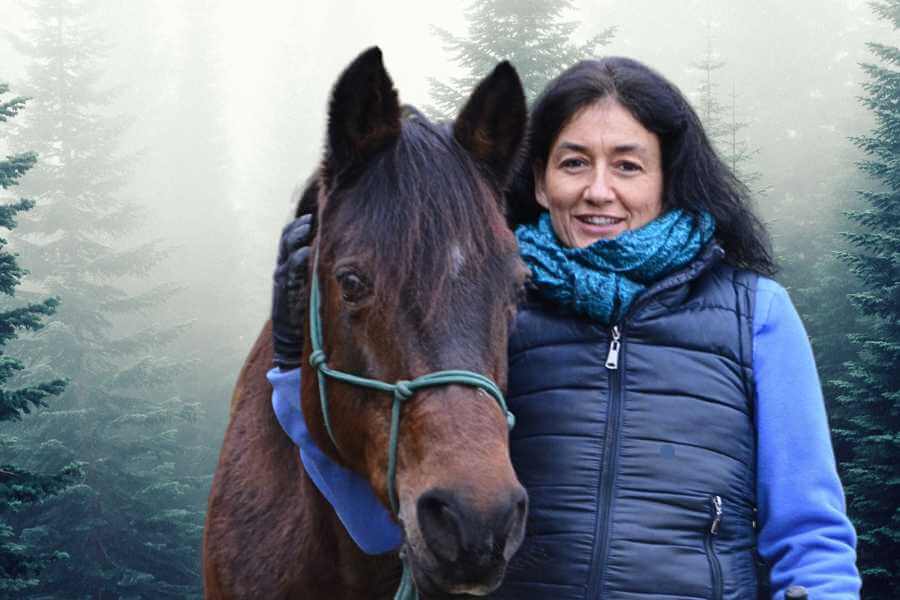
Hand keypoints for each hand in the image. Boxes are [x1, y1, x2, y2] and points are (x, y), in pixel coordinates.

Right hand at [272, 214, 312, 369]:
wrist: (291, 340)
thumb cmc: (304, 312)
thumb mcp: (308, 287)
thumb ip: (315, 271)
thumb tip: (332, 255)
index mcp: (287, 266)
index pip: (289, 239)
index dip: (298, 225)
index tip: (313, 213)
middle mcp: (282, 269)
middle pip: (286, 240)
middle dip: (298, 226)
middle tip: (311, 215)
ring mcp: (282, 280)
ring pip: (286, 250)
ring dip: (296, 236)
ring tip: (308, 224)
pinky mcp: (285, 292)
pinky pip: (290, 271)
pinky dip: (297, 259)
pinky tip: (305, 250)